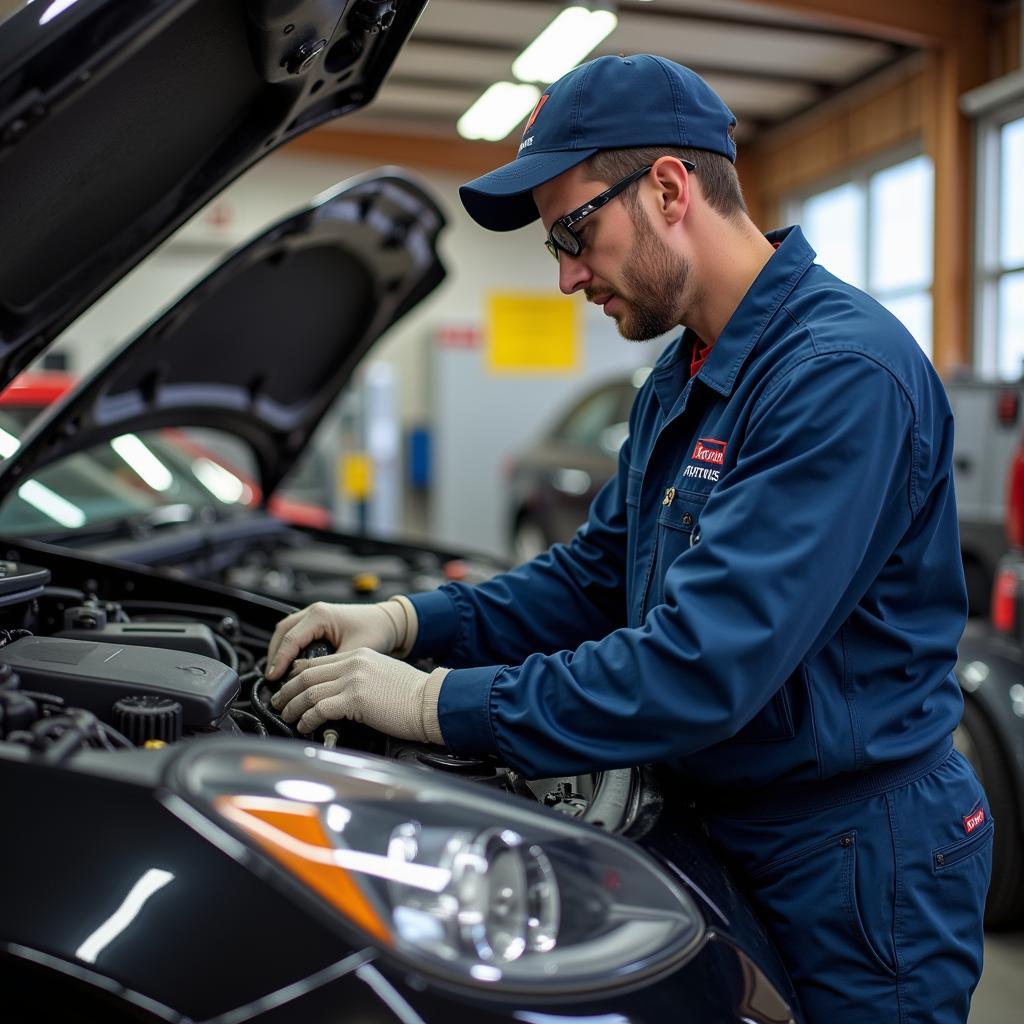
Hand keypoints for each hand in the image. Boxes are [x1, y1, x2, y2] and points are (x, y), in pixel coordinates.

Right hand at [264, 598, 415, 680]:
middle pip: (282, 632)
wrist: (390, 622)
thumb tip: (317, 687)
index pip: (291, 639)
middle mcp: (314, 612)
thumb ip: (334, 668)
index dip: (280, 660)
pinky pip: (295, 634)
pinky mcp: (318, 623)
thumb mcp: (355, 651)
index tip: (273, 678)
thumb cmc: (377, 630)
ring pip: (286, 632)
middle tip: (271, 677)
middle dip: (274, 655)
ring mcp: (315, 615)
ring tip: (277, 674)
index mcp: (320, 615)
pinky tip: (291, 665)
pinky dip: (289, 648)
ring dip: (279, 651)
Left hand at [270, 647, 446, 741]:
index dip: (297, 674)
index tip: (289, 685)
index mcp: (359, 655)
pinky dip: (307, 719)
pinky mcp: (354, 699)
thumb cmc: (413, 694)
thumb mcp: (382, 674)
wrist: (430, 700)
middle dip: (287, 690)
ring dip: (292, 706)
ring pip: (308, 691)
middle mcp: (353, 663)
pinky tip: (304, 726)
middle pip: (307, 675)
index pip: (318, 662)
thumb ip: (359, 677)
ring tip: (287, 717)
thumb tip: (339, 694)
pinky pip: (319, 709)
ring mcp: (353, 680)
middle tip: (279, 702)